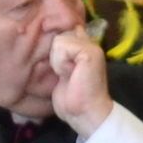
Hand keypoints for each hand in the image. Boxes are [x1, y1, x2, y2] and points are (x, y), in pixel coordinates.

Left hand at [41, 16, 113, 135]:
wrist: (86, 114)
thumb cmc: (72, 98)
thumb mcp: (62, 71)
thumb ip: (62, 54)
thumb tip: (50, 39)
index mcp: (84, 46)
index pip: (63, 29)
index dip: (55, 43)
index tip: (58, 63)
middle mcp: (90, 43)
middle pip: (58, 34)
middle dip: (55, 55)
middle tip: (65, 73)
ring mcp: (92, 47)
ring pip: (58, 40)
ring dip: (57, 61)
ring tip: (67, 75)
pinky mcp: (89, 53)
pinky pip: (62, 47)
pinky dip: (60, 63)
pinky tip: (69, 75)